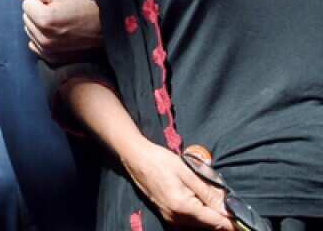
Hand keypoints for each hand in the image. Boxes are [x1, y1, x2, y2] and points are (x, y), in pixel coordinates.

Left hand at [14, 0, 102, 62]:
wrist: (103, 30)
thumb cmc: (82, 8)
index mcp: (45, 19)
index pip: (26, 4)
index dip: (39, 1)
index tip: (54, 4)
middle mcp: (43, 37)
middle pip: (25, 17)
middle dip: (37, 12)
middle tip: (58, 13)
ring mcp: (46, 49)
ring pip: (28, 29)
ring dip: (38, 24)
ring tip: (58, 23)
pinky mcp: (49, 57)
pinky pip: (33, 43)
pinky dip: (40, 37)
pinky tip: (56, 34)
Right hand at [120, 139, 234, 229]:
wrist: (136, 158)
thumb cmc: (161, 161)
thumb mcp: (188, 172)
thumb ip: (208, 192)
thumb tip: (228, 208)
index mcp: (183, 208)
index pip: (216, 222)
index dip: (233, 222)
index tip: (246, 219)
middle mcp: (176, 219)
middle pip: (209, 225)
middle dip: (223, 217)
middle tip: (231, 202)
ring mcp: (171, 219)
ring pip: (200, 224)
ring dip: (212, 216)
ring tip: (216, 199)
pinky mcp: (168, 216)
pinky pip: (191, 221)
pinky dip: (201, 215)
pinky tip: (203, 201)